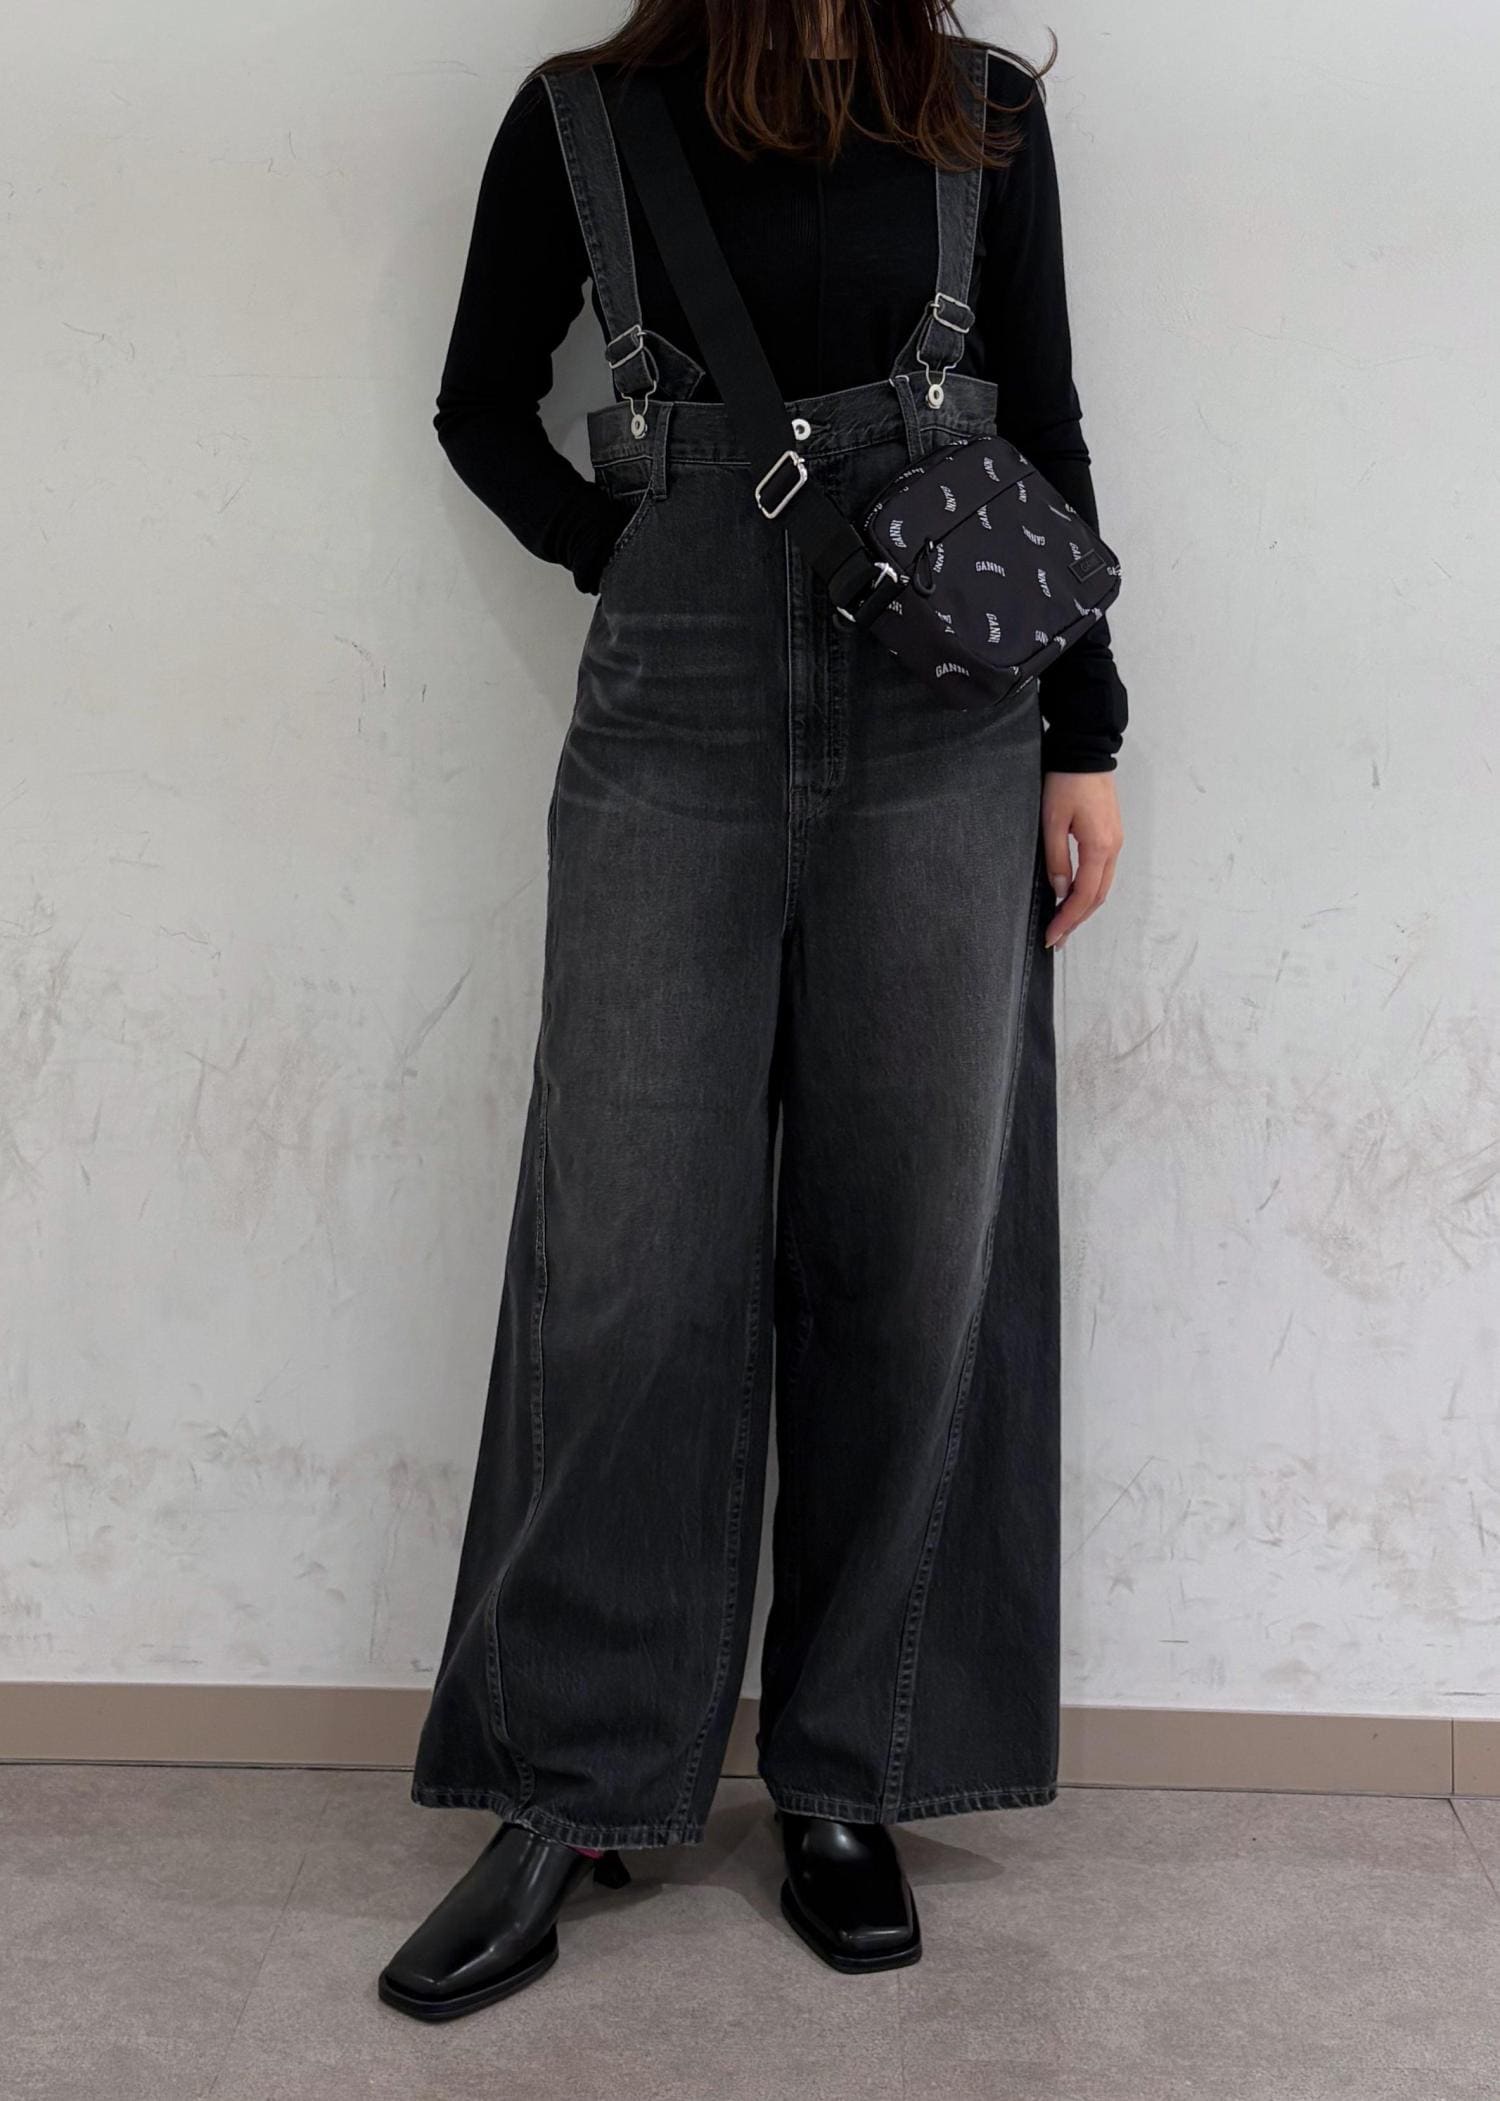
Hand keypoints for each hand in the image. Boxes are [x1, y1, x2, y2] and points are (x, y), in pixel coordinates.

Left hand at [1041, 771, 1122, 949]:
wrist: (1085, 751)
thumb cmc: (1066, 782)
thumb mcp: (1052, 822)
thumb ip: (1056, 860)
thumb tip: (1059, 891)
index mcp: (1099, 847)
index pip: (1083, 896)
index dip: (1067, 919)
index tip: (1051, 936)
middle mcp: (1113, 849)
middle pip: (1097, 897)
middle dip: (1076, 921)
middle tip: (1056, 939)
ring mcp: (1115, 842)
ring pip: (1102, 886)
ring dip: (1083, 908)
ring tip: (1063, 924)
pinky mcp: (1111, 835)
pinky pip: (1103, 872)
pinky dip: (1089, 890)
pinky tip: (1074, 896)